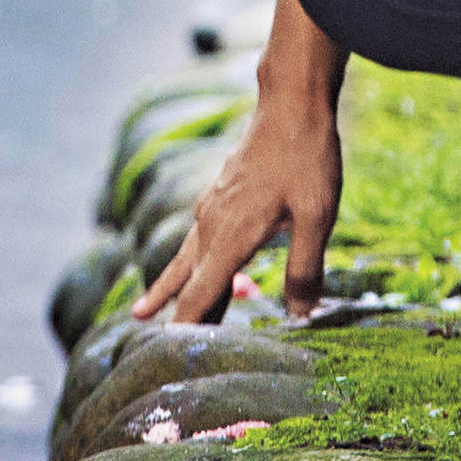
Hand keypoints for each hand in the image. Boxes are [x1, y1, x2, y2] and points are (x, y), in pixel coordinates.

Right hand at [130, 86, 342, 323]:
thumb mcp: (317, 217)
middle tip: (144, 346)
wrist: (291, 103)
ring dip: (170, 288)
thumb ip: (306, 268)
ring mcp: (213, 208)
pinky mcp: (220, 195)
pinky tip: (192, 262)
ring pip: (185, 259)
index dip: (186, 329)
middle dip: (174, 316)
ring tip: (142, 311)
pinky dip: (187, 263)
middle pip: (186, 282)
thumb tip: (300, 314)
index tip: (167, 357)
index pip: (199, 296)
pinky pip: (196, 239)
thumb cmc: (306, 158)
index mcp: (230, 237)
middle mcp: (212, 226)